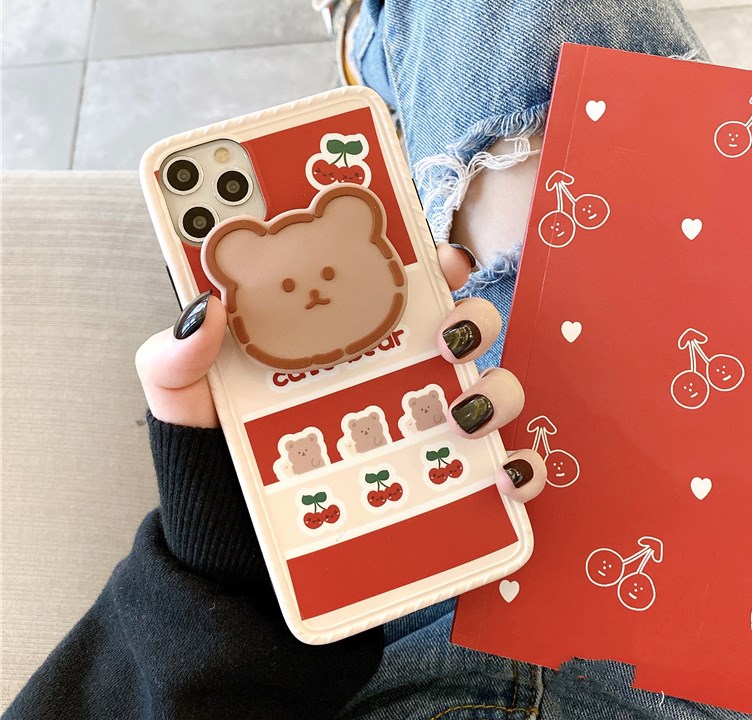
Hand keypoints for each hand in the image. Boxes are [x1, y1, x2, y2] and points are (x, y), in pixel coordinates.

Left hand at [135, 244, 545, 501]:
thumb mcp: (186, 399)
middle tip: (448, 337)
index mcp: (345, 340)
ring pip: (493, 391)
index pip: (397, 284)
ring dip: (497, 392)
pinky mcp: (442, 486)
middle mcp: (394, 377)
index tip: (438, 255)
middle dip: (472, 320)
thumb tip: (204, 308)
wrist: (234, 550)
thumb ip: (178, 354)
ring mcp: (423, 431)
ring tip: (462, 415)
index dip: (428, 259)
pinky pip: (501, 473)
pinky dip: (518, 471)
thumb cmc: (217, 458)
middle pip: (461, 328)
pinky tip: (503, 477)